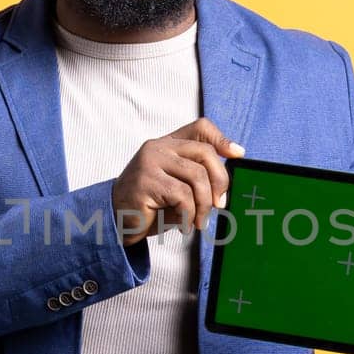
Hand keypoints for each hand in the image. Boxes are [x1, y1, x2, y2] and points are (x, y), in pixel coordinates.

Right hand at [112, 117, 244, 246]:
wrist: (115, 222)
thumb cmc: (148, 207)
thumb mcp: (176, 188)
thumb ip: (196, 180)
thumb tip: (224, 189)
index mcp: (166, 145)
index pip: (200, 128)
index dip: (222, 139)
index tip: (238, 155)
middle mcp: (158, 148)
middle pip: (205, 153)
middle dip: (220, 181)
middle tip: (219, 205)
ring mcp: (150, 162)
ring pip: (197, 177)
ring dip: (203, 205)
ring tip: (197, 221)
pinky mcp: (146, 181)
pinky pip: (182, 196)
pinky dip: (188, 215)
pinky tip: (182, 225)